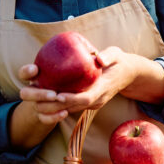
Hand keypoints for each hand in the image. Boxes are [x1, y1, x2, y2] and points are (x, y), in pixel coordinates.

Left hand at [17, 47, 135, 124]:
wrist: (127, 74)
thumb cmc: (119, 61)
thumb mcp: (117, 54)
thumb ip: (109, 56)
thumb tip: (100, 59)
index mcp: (103, 88)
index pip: (86, 97)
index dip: (72, 98)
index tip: (58, 94)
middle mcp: (96, 99)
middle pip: (74, 107)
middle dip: (55, 106)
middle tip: (38, 99)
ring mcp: (92, 103)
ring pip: (70, 109)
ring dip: (53, 108)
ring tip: (35, 101)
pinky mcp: (87, 102)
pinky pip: (71, 107)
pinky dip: (57, 106)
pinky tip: (43, 101)